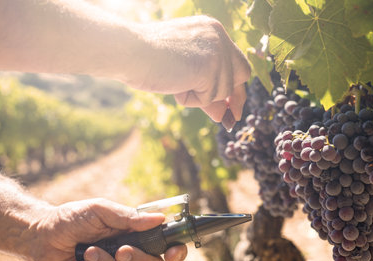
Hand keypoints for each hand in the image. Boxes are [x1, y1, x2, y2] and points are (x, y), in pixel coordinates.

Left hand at [31, 198, 186, 260]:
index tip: (172, 251)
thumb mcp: (101, 210)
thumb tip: (160, 219)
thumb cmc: (73, 217)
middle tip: (122, 250)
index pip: (166, 245)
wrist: (43, 235)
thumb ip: (129, 218)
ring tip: (88, 251)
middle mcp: (131, 254)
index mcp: (136, 234)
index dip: (176, 251)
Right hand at [133, 16, 250, 122]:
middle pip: (242, 73)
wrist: (130, 51)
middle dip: (237, 97)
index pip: (233, 60)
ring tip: (174, 82)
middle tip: (230, 118)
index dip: (233, 84)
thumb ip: (204, 87)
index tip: (232, 105)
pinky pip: (208, 98)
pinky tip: (175, 83)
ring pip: (221, 91)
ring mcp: (217, 51)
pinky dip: (190, 99)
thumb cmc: (146, 60)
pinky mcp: (211, 67)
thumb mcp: (182, 72)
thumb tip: (224, 114)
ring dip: (198, 97)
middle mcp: (219, 36)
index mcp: (211, 30)